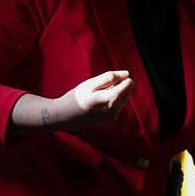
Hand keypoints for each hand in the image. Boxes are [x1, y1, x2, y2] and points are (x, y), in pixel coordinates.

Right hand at [14, 70, 133, 132]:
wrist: (65, 116)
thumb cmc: (76, 97)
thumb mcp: (90, 83)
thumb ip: (109, 77)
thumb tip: (127, 74)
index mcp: (110, 100)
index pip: (129, 84)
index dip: (121, 78)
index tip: (108, 78)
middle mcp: (114, 111)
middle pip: (127, 92)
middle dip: (118, 86)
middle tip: (100, 88)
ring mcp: (113, 117)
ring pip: (123, 99)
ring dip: (114, 94)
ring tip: (97, 95)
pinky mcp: (111, 121)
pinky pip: (118, 107)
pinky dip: (111, 101)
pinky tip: (98, 103)